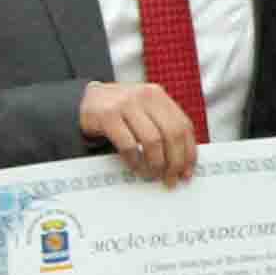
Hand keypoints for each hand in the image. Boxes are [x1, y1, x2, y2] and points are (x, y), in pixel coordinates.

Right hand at [79, 80, 202, 179]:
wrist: (86, 100)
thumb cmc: (119, 110)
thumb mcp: (143, 110)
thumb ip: (161, 126)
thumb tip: (181, 159)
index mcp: (158, 96)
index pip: (183, 125)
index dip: (189, 151)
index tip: (187, 170)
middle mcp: (145, 97)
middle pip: (172, 134)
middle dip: (175, 161)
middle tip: (171, 178)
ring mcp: (126, 104)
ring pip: (153, 141)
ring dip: (155, 164)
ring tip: (153, 174)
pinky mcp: (108, 116)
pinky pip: (128, 145)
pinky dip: (135, 161)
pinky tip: (135, 167)